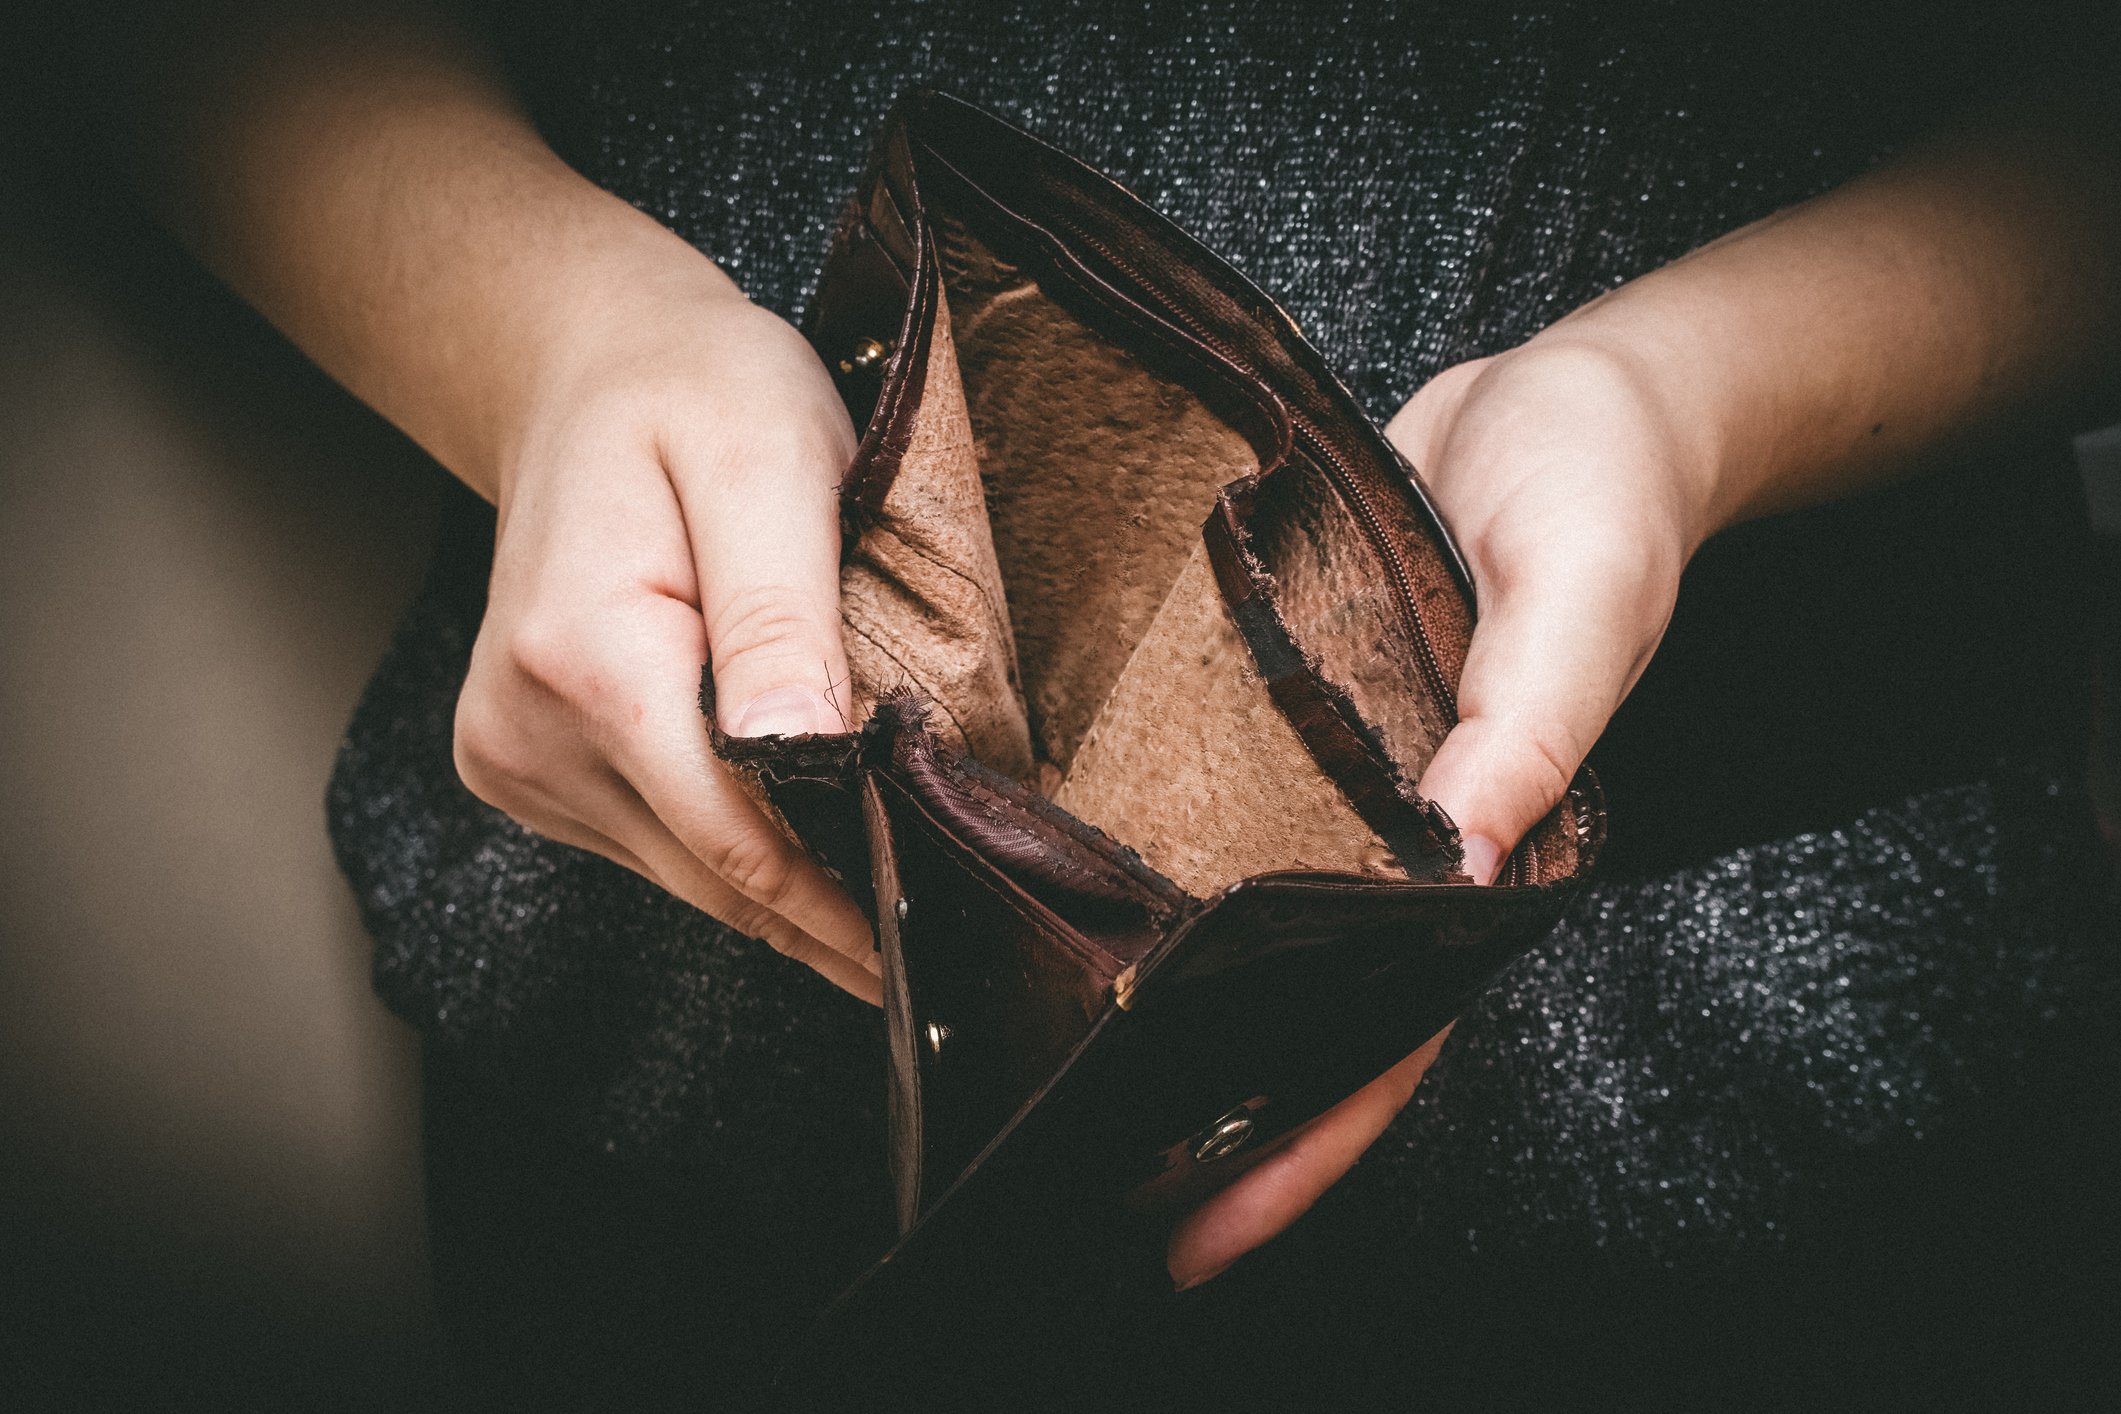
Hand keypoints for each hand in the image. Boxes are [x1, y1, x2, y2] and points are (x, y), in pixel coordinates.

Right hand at [451, 234, 881, 1002]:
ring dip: (777, 884)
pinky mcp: (521, 761)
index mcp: (586, 658)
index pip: (731, 832)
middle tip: (922, 948)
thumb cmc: (693, 392)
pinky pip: (647, 841)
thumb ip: (780, 611)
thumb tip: (803, 750)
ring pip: (679, 870)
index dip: (835, 898)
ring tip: (877, 902)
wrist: (587, 366)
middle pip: (707, 870)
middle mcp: (527, 725)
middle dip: (819, 911)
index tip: (918, 948)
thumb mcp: (766, 462)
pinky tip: (795, 833)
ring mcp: (514, 751)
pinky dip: (724, 845)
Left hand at [1164, 335, 1709, 1286]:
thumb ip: (1528, 724)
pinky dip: (1162, 863)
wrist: (1569, 389)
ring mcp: (1339, 776)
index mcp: (1488, 843)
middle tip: (1097, 1186)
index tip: (1206, 1220)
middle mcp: (1404, 832)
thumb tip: (1459, 862)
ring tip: (1062, 1076)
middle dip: (1216, 1104)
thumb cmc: (1604, 488)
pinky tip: (1075, 892)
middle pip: (1306, 1003)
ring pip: (1256, 923)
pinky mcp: (1290, 707)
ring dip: (1177, 1003)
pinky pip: (1222, 808)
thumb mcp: (1582, 594)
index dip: (1310, 1134)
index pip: (1396, 1023)